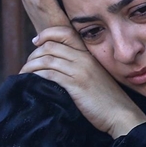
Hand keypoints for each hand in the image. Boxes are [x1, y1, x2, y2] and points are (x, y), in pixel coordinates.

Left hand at [20, 26, 145, 138]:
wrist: (121, 114)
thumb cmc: (108, 99)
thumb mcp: (96, 76)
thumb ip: (81, 67)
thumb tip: (59, 65)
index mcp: (89, 54)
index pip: (65, 32)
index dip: (46, 34)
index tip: (36, 42)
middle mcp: (84, 59)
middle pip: (50, 45)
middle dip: (33, 53)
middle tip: (28, 64)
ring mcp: (80, 71)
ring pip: (46, 59)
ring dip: (30, 65)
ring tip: (24, 73)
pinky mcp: (76, 85)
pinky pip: (49, 74)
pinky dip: (36, 76)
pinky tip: (32, 81)